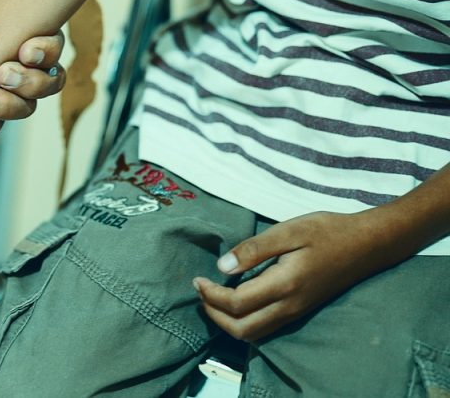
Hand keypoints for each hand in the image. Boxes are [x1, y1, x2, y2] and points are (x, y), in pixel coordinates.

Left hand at [192, 210, 399, 340]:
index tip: (197, 279)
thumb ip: (254, 249)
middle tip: (200, 291)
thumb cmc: (327, 232)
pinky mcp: (300, 310)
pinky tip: (236, 301)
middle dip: (214, 315)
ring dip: (228, 322)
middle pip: (242, 329)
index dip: (211, 295)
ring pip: (254, 333)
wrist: (366, 245)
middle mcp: (290, 306)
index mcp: (284, 285)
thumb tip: (222, 267)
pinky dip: (244, 321)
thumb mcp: (289, 231)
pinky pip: (266, 327)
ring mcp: (296, 312)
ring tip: (212, 297)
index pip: (237, 303)